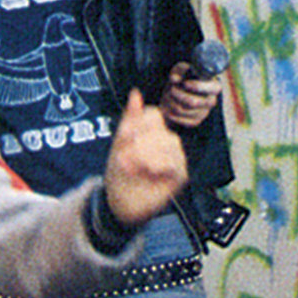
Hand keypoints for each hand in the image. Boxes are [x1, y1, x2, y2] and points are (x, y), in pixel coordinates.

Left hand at [104, 89, 187, 225]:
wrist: (119, 204)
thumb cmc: (119, 174)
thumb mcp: (118, 144)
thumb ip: (129, 119)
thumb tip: (135, 93)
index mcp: (152, 132)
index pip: (153, 114)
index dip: (136, 125)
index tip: (123, 140)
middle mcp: (166, 142)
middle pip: (160, 129)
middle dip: (138, 143)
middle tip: (124, 158)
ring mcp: (175, 157)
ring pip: (169, 143)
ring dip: (146, 155)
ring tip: (132, 167)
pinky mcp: (179, 174)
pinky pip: (175, 163)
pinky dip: (158, 166)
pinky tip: (146, 173)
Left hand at [162, 62, 221, 128]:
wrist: (175, 94)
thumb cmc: (181, 80)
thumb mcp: (180, 71)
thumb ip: (178, 70)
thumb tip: (175, 79)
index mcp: (213, 86)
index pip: (214, 88)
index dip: (199, 86)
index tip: (185, 83)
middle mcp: (211, 101)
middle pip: (194, 102)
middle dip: (179, 95)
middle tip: (171, 89)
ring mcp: (204, 113)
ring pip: (184, 110)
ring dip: (172, 102)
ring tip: (168, 95)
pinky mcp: (195, 121)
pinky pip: (180, 119)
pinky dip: (170, 111)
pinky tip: (168, 105)